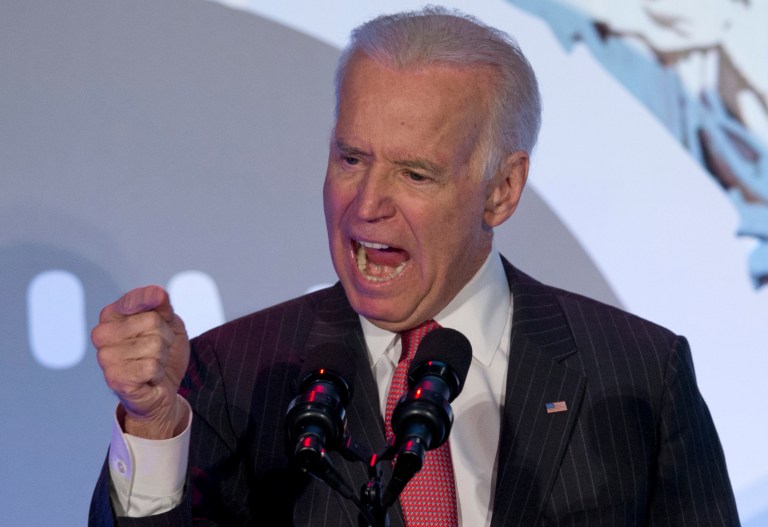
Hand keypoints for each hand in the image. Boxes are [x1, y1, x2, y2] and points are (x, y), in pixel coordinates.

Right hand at [93, 285, 189, 438]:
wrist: (163, 389)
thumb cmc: (162, 352)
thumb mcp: (169, 323)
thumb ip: (162, 305)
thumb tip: (158, 293)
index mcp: (111, 315)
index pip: (136, 297)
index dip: (155, 299)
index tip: (160, 299)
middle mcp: (101, 334)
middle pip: (152, 321)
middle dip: (165, 337)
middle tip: (157, 350)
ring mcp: (105, 357)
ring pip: (155, 345)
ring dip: (162, 357)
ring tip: (152, 364)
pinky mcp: (114, 378)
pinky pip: (152, 366)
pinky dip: (158, 372)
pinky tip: (148, 378)